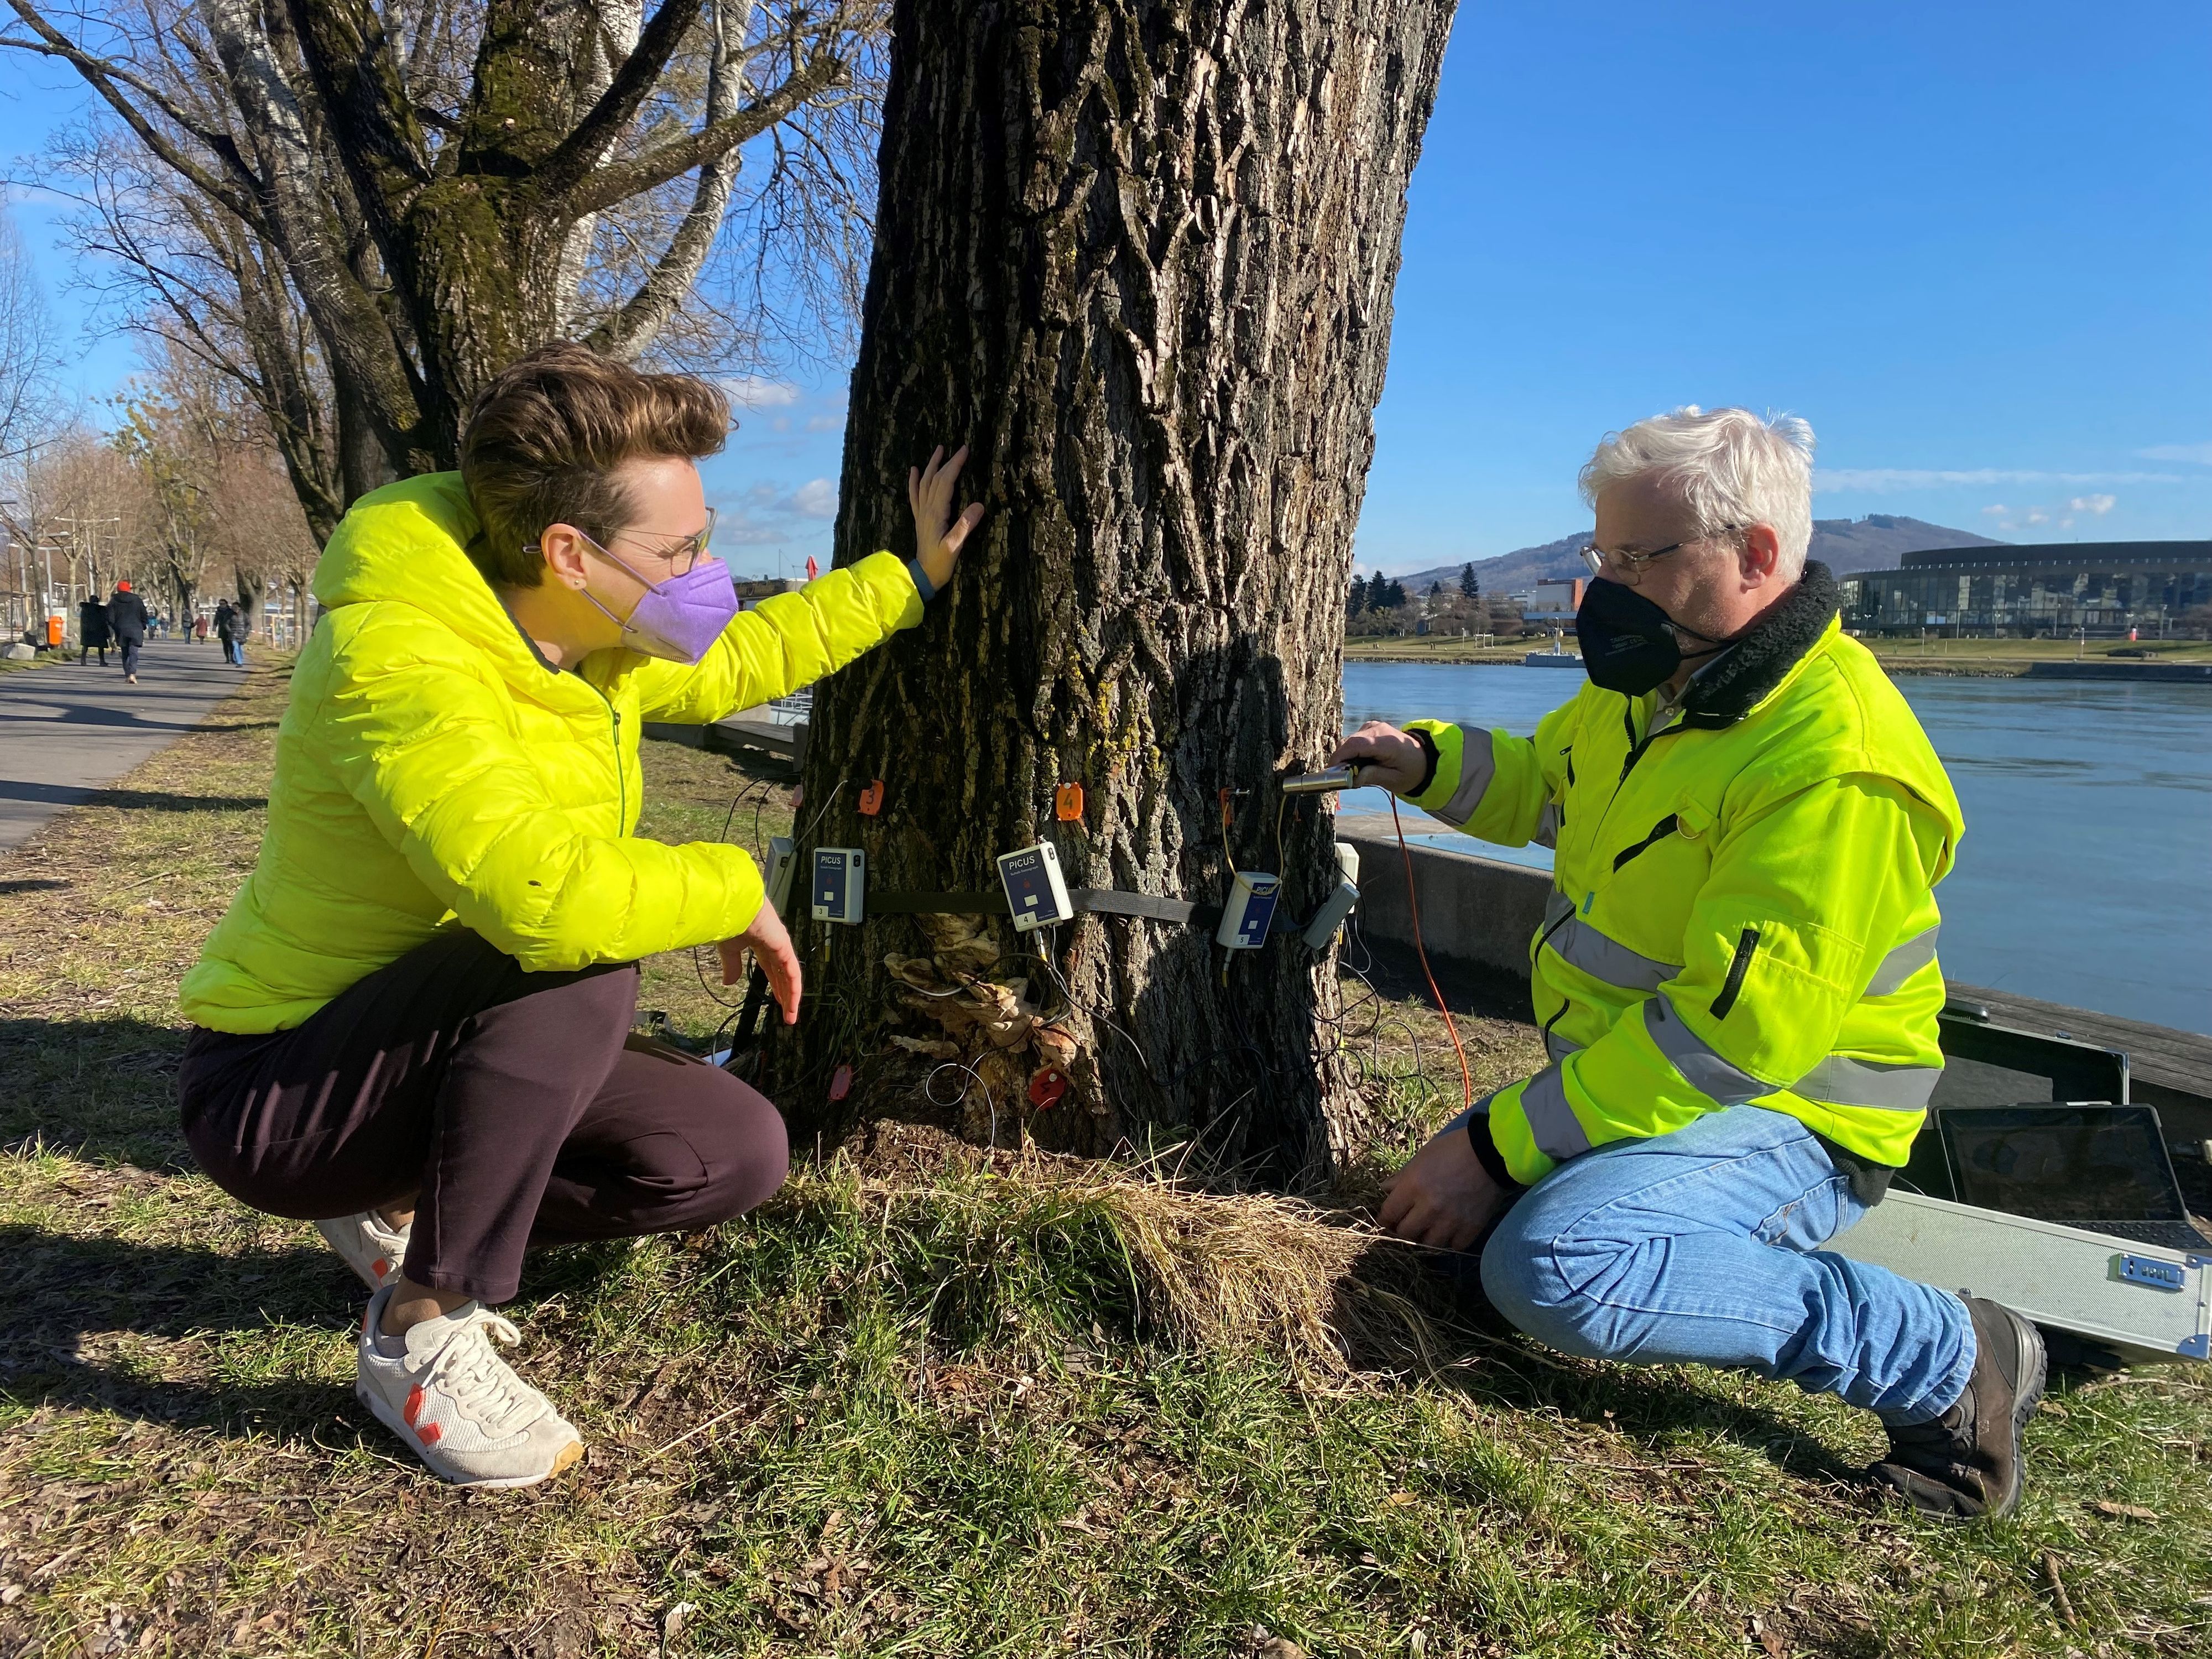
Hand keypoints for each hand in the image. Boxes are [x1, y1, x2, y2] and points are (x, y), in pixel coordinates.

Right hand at [720, 901, 801, 1023]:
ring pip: (790, 977)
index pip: (772, 968)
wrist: (734, 909)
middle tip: (787, 1011)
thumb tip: (728, 982)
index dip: (775, 984)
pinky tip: (792, 1003)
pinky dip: (793, 989)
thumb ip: (732, 966)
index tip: (776, 997)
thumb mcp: (728, 950)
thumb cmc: (729, 921)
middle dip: (785, 993)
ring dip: (791, 997)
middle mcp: (775, 945)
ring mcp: (782, 947)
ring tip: (790, 1015)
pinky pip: (793, 973)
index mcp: (761, 943)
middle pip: (783, 975)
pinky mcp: (785, 949)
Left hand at [908, 444, 985, 591]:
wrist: (923, 576)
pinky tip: (914, 470)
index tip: (964, 451)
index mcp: (936, 513)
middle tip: (959, 448)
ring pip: (925, 483)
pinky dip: (914, 481)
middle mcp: (927, 509)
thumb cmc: (940, 563)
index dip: (954, 465)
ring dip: (931, 465)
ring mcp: (922, 513)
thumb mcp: (955, 547)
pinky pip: (915, 496)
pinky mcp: (920, 519)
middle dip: (947, 462)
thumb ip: (965, 526)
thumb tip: (979, 505)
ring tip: (938, 449)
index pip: (945, 483)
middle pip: (936, 479)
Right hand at [1328, 720, 1427, 796]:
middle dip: (1340, 760)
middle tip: (1342, 778)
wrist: (1423, 759)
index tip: (1331, 772)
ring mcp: (1373, 726)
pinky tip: (1359, 764)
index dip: (1340, 757)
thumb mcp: (1394, 780)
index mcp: (1386, 742)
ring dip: (1346, 757)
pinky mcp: (1370, 728)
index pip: (1355, 744)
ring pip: (1348, 740)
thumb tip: (1352, 778)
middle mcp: (1378, 729)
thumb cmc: (1411, 771)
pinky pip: (1353, 739)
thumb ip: (1373, 776)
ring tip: (1354, 773)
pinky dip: (1351, 752)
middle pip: (1348, 741)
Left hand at [1379, 1119, 1507, 1249]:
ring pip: (1429, 1244)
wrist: (1492, 1152)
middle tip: (1408, 1224)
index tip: (1386, 1221)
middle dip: (1404, 1229)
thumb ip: (1402, 1177)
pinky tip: (1451, 1231)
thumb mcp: (1422, 1157)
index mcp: (1413, 1187)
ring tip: (1430, 1229)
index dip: (1384, 1219)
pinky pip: (1454, 1246)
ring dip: (1427, 1237)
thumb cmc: (1453, 1150)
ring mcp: (1450, 1221)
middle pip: (1405, 1233)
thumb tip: (1386, 1191)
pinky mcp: (1470, 1228)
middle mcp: (1429, 1208)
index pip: (1389, 1213)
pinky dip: (1451, 1240)